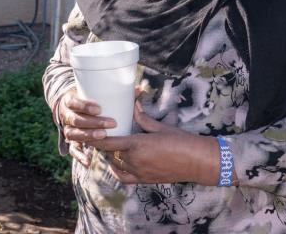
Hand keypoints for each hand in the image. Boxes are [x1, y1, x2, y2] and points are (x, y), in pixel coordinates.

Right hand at [58, 87, 116, 166]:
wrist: (72, 108)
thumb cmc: (89, 99)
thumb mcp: (95, 93)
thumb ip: (117, 92)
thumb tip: (139, 89)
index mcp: (70, 101)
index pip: (74, 103)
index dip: (85, 106)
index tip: (99, 108)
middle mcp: (66, 116)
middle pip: (76, 120)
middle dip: (93, 122)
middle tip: (111, 123)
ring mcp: (68, 129)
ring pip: (74, 134)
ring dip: (89, 136)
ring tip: (104, 136)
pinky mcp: (71, 141)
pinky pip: (73, 150)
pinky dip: (79, 156)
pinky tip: (88, 161)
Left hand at [91, 102, 230, 185]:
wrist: (196, 161)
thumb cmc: (181, 141)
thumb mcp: (161, 127)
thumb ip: (143, 119)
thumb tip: (134, 106)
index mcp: (137, 144)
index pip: (108, 143)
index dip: (96, 139)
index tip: (90, 133)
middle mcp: (134, 160)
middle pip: (109, 154)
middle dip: (105, 145)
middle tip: (103, 135)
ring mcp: (138, 172)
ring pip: (115, 165)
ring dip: (110, 156)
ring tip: (111, 147)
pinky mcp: (144, 180)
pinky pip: (123, 177)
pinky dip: (116, 171)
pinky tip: (115, 165)